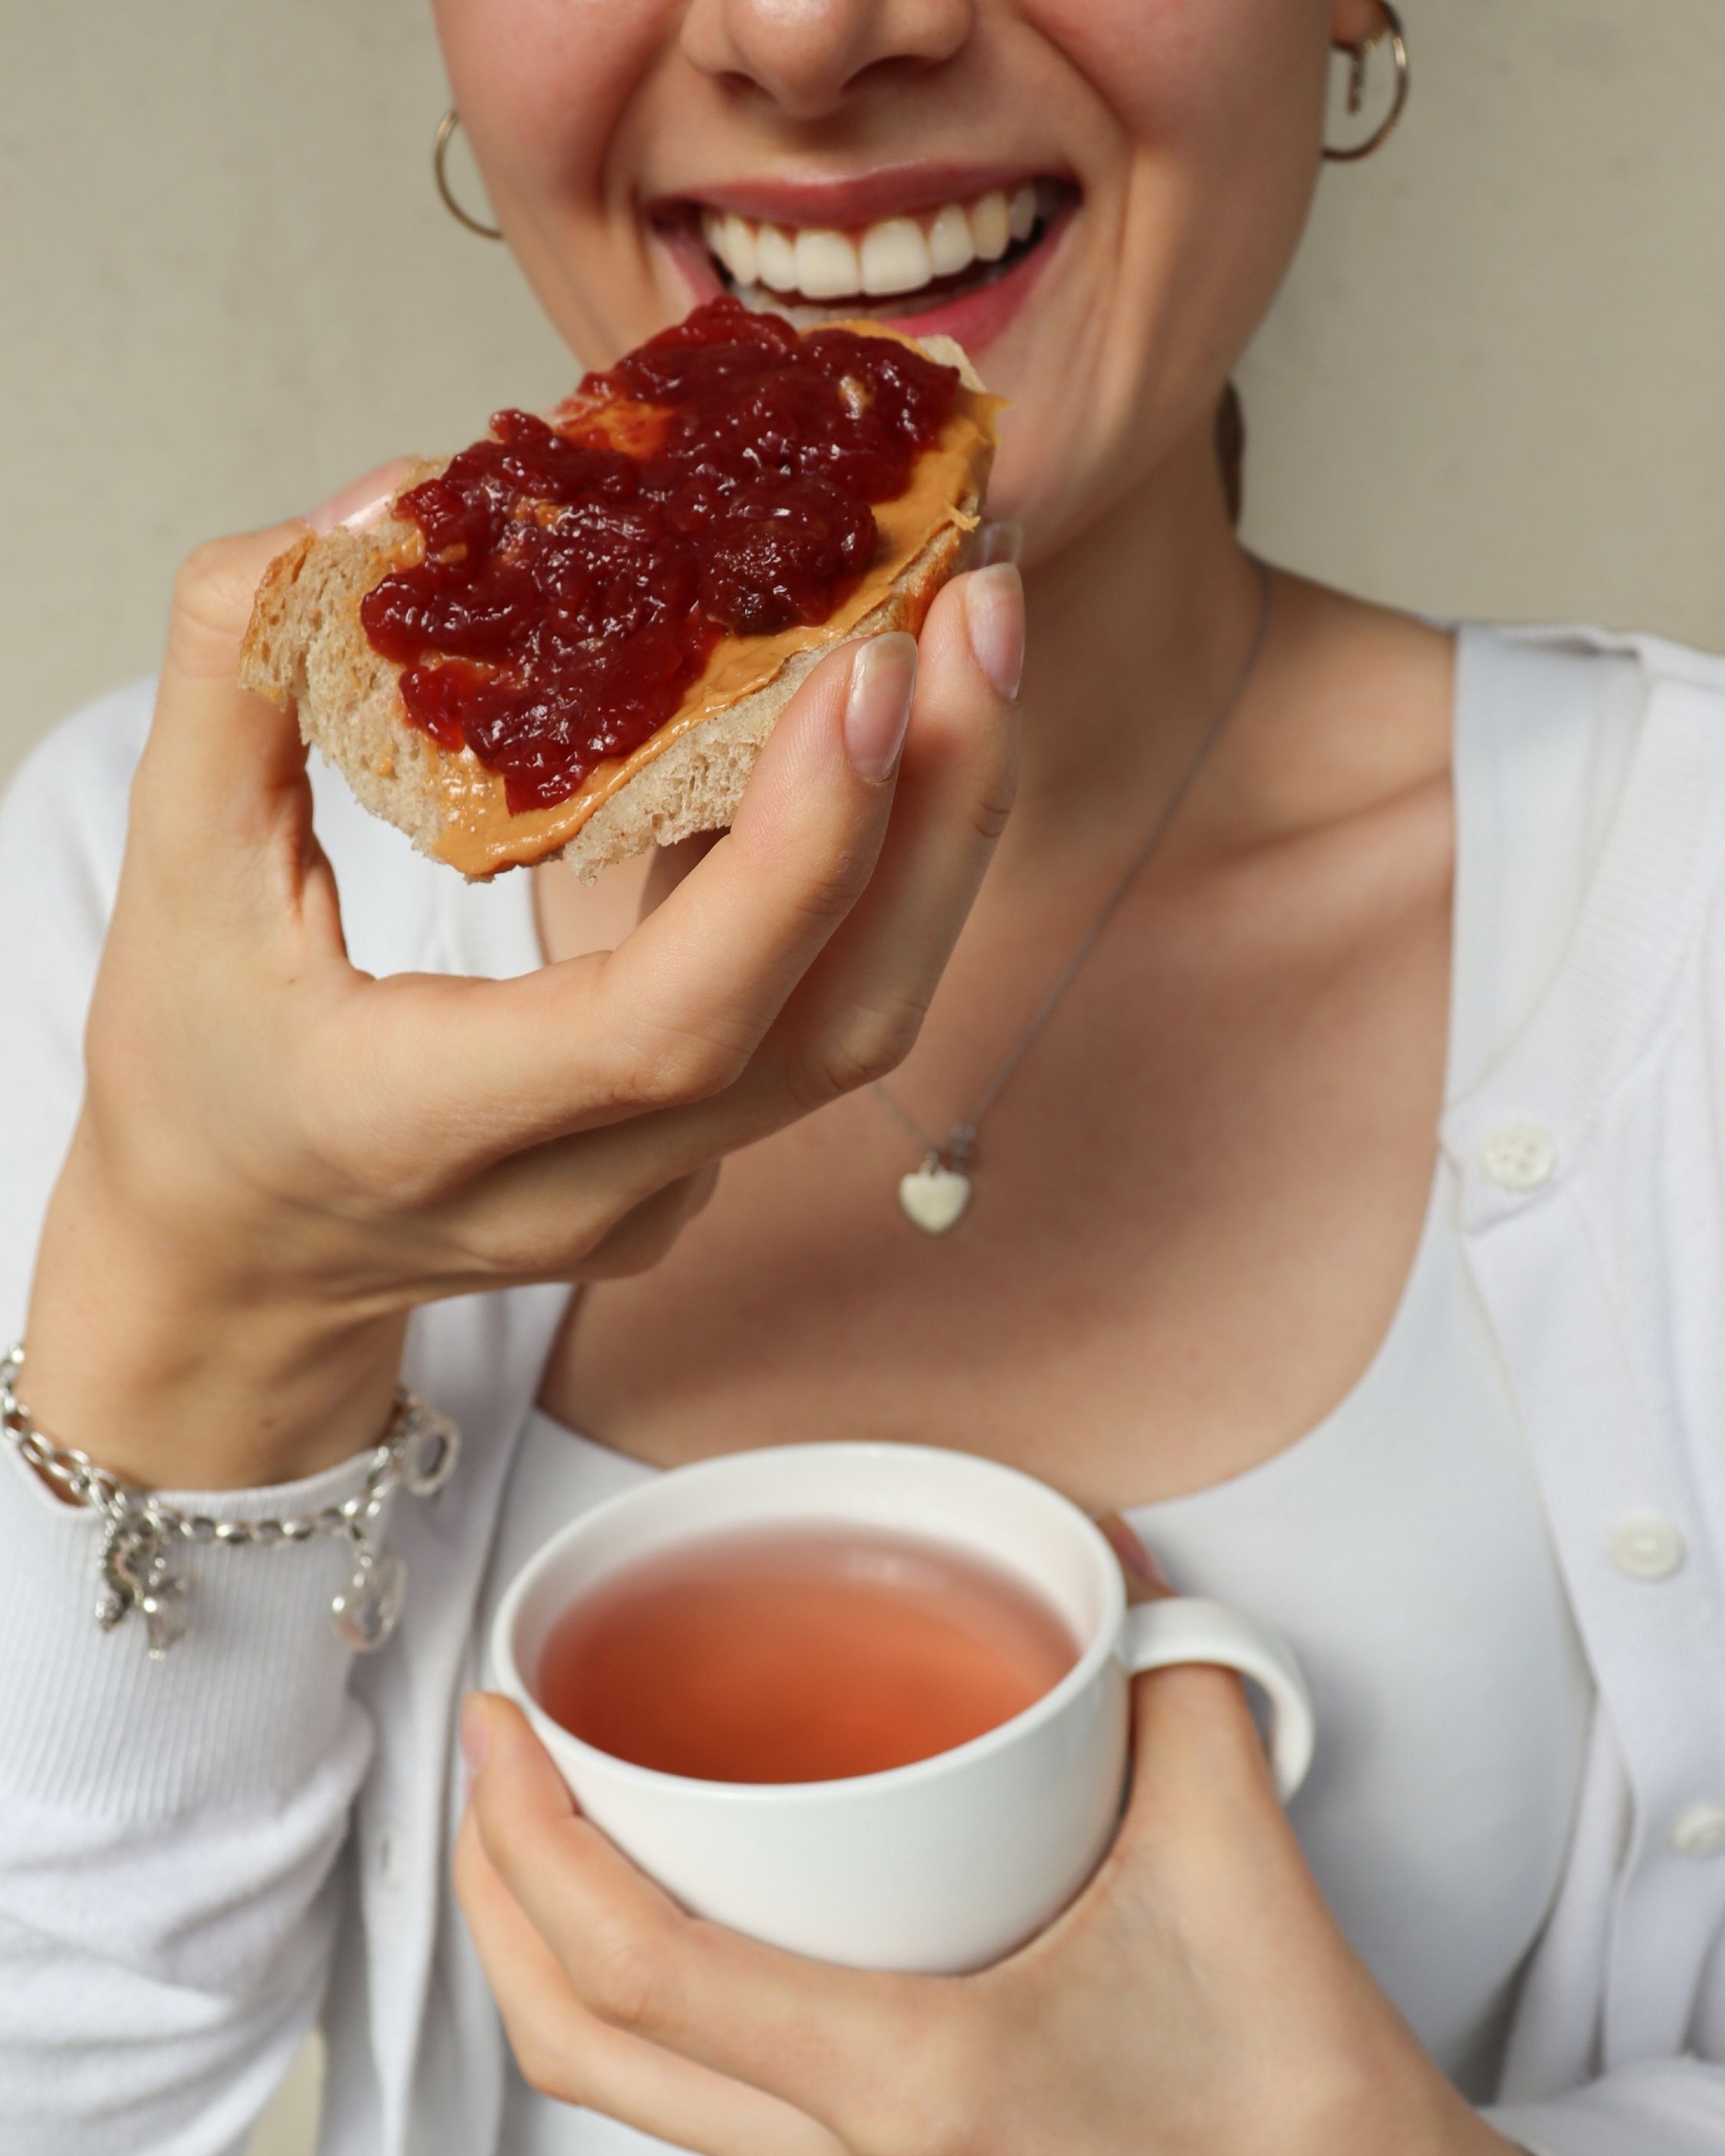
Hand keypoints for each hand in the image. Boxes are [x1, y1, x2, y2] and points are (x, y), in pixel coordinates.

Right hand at [21, 472, 1022, 1488]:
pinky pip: (823, 1011)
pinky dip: (873, 866)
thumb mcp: (171, 873)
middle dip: (936, 806)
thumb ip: (244, 674)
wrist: (241, 1259)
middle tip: (976, 600)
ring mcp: (664, 1190)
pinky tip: (884, 728)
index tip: (866, 670)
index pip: (669, 1025)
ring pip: (859, 1023)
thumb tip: (393, 497)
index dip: (793, 856)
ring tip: (967, 635)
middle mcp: (586, 1187)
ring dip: (936, 826)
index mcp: (431, 1130)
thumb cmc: (196, 1075)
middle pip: (835, 1028)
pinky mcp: (702, 1158)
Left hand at [456, 1535, 1516, 2155]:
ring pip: (627, 2101)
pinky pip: (702, 2115)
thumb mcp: (1227, 1847)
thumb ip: (1168, 1671)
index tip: (497, 1728)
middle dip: (494, 1901)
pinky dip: (641, 2012)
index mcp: (916, 2083)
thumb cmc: (1291, 2096)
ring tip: (550, 1831)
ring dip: (553, 1960)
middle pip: (582, 2055)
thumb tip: (1101, 1554)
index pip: (648, 1966)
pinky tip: (676, 1925)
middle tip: (488, 1766)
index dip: (533, 1840)